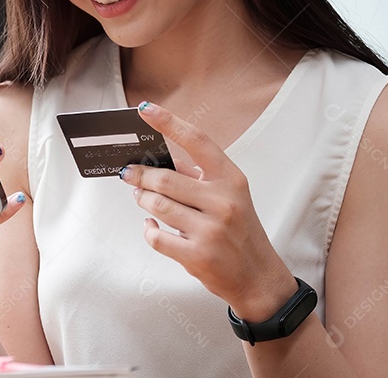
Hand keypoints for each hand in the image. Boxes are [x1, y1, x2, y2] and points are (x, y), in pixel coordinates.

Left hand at [118, 101, 295, 320]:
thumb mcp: (230, 197)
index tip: (145, 110)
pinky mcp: (198, 255)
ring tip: (141, 197)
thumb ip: (198, 177)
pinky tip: (152, 225)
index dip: (168, 122)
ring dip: (142, 199)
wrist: (258, 278)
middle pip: (164, 178)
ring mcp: (211, 230)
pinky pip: (156, 236)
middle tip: (129, 174)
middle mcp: (224, 201)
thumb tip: (158, 159)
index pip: (197, 141)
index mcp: (231, 179)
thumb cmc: (239, 231)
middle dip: (139, 175)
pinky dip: (148, 229)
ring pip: (157, 205)